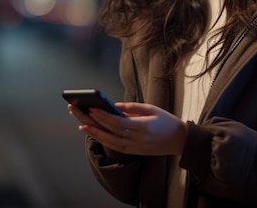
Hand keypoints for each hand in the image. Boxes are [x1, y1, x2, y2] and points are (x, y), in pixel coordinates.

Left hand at [68, 102, 185, 155]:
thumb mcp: (151, 109)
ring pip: (109, 141)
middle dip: (92, 122)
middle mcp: (135, 140)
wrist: (179, 141)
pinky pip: (114, 146)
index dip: (103, 116)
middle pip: (109, 131)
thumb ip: (132, 107)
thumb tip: (113, 105)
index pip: (117, 122)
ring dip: (94, 132)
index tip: (91, 108)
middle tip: (77, 112)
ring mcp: (133, 148)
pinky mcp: (133, 152)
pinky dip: (102, 139)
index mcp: (141, 127)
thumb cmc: (166, 121)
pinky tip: (93, 132)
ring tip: (81, 124)